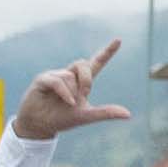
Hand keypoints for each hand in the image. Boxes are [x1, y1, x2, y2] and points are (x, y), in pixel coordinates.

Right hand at [15, 40, 131, 140]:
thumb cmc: (62, 118)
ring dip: (73, 91)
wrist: (39, 126)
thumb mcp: (86, 116)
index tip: (119, 40)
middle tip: (84, 94)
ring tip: (68, 103)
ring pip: (70, 75)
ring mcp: (55, 76)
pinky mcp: (43, 79)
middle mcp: (69, 75)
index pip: (96, 63)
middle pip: (83, 64)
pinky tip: (67, 102)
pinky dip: (64, 92)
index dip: (107, 52)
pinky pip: (57, 81)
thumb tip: (128, 114)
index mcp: (81, 81)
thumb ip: (105, 113)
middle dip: (87, 79)